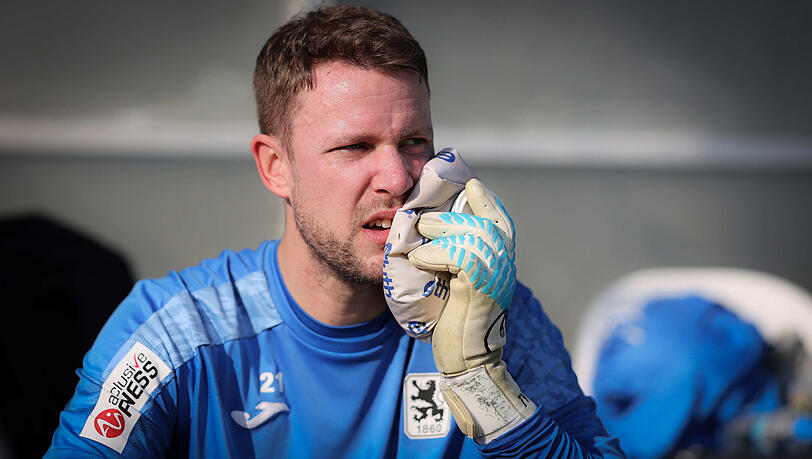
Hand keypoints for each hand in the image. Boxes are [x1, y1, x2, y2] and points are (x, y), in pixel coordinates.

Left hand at [409, 178, 535, 442]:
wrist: (465, 360)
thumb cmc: (456, 321)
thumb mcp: (459, 282)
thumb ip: (457, 256)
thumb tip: (433, 226)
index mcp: (502, 262)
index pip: (500, 220)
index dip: (486, 200)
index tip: (469, 184)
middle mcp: (504, 267)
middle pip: (487, 222)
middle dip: (456, 211)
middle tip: (427, 213)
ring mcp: (495, 278)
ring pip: (474, 235)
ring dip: (441, 228)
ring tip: (419, 230)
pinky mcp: (479, 290)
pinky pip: (459, 257)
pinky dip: (434, 253)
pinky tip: (417, 258)